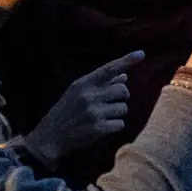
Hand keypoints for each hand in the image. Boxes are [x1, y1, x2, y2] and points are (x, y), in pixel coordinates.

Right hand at [24, 51, 142, 168]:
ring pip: (123, 108)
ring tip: (102, 117)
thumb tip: (124, 75)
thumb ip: (100, 84)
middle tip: (109, 104)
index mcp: (82, 84)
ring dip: (117, 114)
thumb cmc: (66, 112)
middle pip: (123, 90)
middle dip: (121, 98)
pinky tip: (102, 128)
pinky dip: (115, 127)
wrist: (50, 137)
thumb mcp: (77, 93)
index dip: (126, 61)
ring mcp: (93, 112)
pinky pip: (121, 124)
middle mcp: (88, 96)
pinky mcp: (98, 128)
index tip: (141, 53)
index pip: (108, 69)